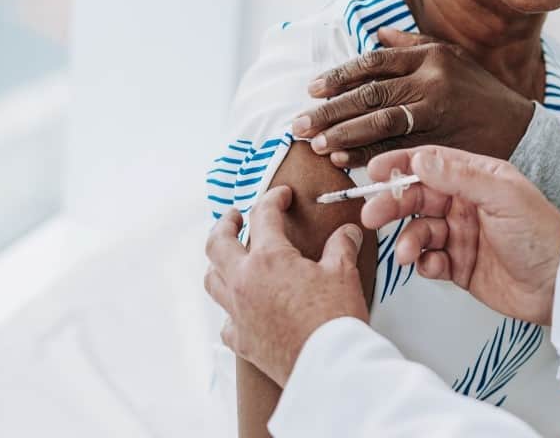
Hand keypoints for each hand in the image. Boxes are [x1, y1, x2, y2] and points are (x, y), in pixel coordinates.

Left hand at [204, 186, 368, 385]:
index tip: (281, 195)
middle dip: (224, 225)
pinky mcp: (241, 340)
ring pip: (212, 281)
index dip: (272, 199)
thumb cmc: (334, 318)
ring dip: (218, 265)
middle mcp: (244, 282)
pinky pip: (225, 320)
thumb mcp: (343, 273)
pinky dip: (230, 310)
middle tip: (234, 218)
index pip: (263, 216)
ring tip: (228, 258)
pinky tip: (241, 309)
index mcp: (269, 259)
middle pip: (216, 244)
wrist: (328, 364)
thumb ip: (341, 247)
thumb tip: (347, 232)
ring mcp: (238, 313)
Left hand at [292, 28, 535, 167]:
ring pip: (380, 122)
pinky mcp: (442, 144)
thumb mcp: (453, 58)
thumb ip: (413, 45)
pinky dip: (368, 154)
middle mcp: (432, 82)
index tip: (313, 90)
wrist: (521, 131)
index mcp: (431, 57)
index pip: (374, 64)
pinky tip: (344, 159)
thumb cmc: (481, 95)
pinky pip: (397, 149)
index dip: (340, 77)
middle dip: (330, 110)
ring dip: (343, 133)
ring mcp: (438, 114)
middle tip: (299, 124)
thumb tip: (377, 34)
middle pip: (371, 94)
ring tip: (316, 144)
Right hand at [360, 146, 559, 325]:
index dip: (400, 166)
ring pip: (419, 230)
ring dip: (408, 240)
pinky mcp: (459, 265)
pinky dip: (424, 263)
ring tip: (407, 253)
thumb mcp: (503, 197)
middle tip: (372, 216)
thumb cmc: (542, 236)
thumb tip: (421, 160)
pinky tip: (434, 267)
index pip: (432, 164)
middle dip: (393, 205)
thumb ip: (461, 177)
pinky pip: (429, 260)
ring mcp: (462, 235)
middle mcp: (467, 203)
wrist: (559, 286)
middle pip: (417, 197)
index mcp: (479, 178)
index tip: (373, 173)